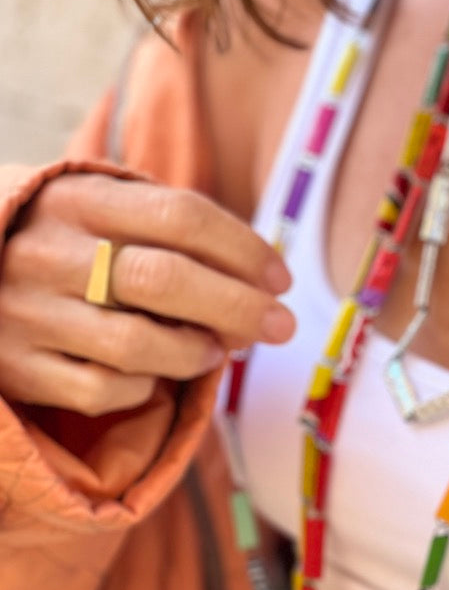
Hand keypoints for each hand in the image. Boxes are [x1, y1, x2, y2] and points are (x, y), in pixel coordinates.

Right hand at [0, 173, 293, 415]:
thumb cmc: (74, 242)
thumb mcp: (112, 212)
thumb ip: (179, 235)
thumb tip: (264, 284)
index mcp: (82, 199)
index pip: (183, 215)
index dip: (244, 250)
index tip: (281, 280)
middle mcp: (49, 252)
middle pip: (166, 279)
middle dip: (238, 307)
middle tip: (280, 326)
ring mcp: (25, 311)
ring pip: (137, 344)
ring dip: (196, 352)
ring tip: (218, 350)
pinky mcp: (14, 367)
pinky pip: (100, 390)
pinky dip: (144, 387)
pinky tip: (157, 375)